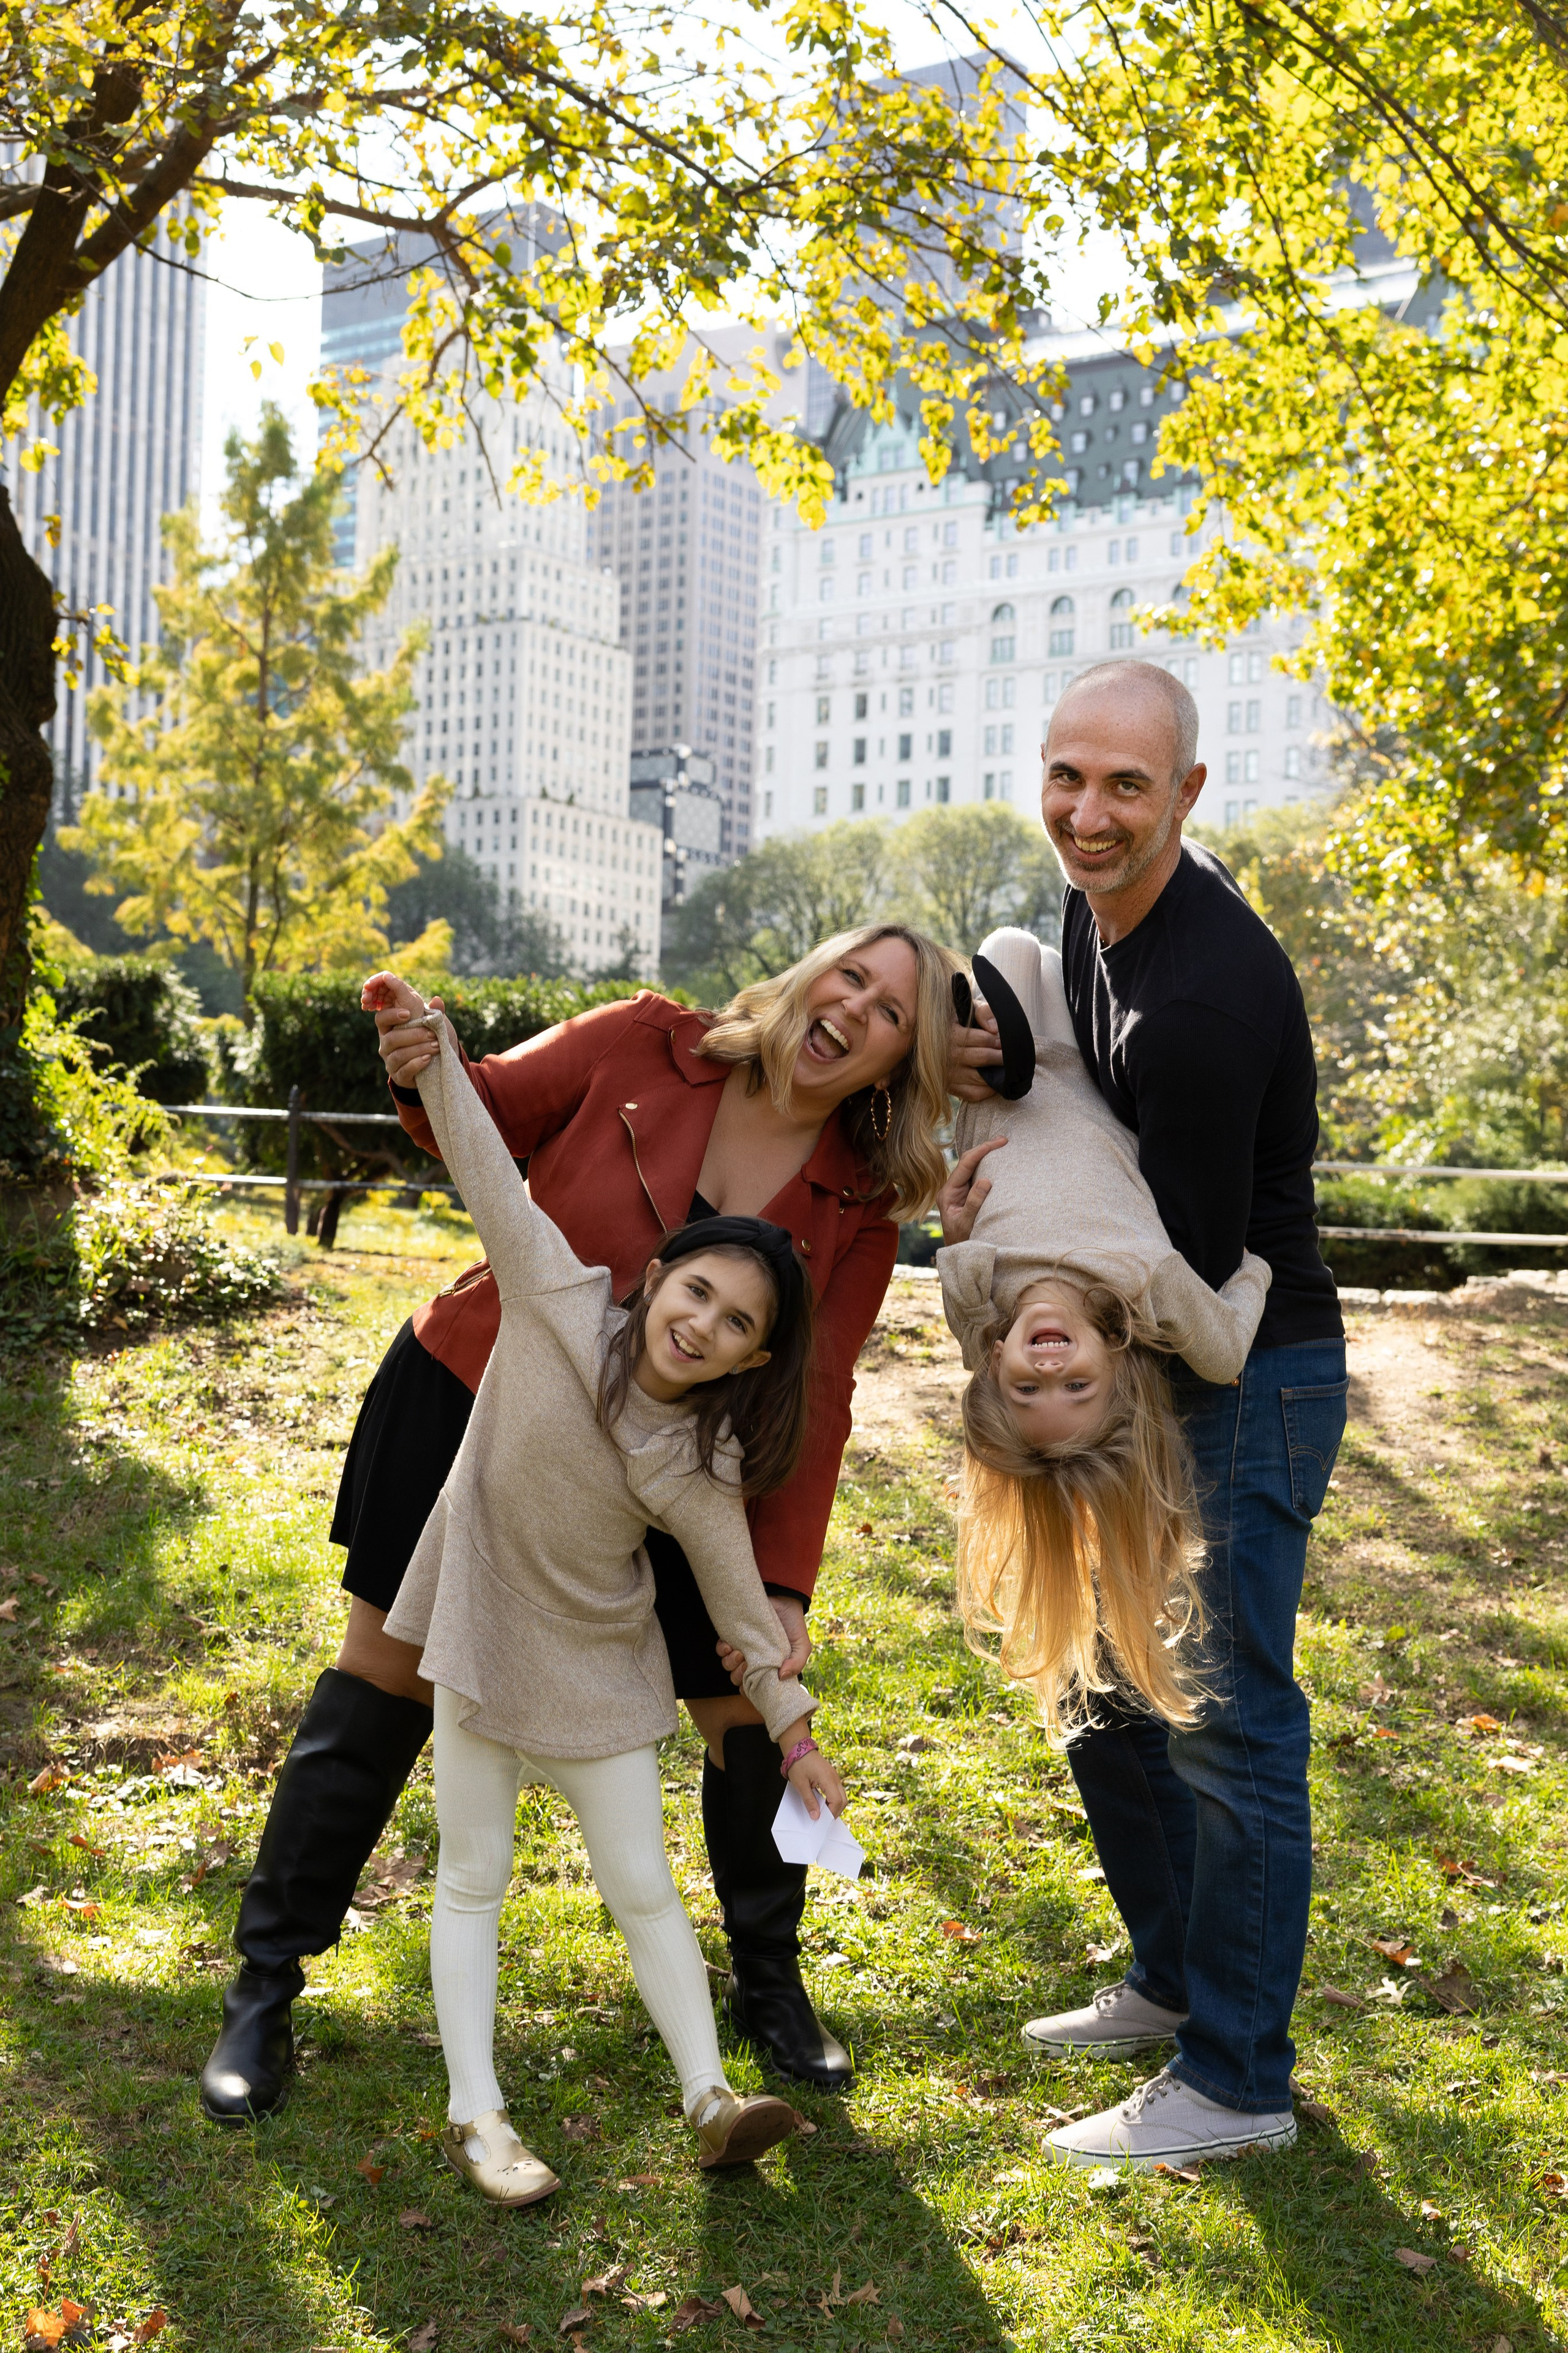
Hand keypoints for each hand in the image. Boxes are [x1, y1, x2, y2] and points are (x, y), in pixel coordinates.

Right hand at [363, 970, 444, 1087]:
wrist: (441, 1063)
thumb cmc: (434, 1039)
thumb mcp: (436, 1024)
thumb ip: (434, 1012)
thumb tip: (437, 1000)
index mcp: (390, 1028)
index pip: (381, 1019)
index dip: (391, 1015)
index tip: (407, 1014)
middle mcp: (386, 1045)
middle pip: (391, 1038)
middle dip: (414, 1035)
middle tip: (432, 1034)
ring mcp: (391, 1062)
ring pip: (399, 1055)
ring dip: (419, 1049)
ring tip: (437, 1046)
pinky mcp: (399, 1077)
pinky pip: (404, 1071)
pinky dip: (417, 1064)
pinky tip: (428, 1059)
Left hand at [714, 1592, 810, 1687]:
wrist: (783, 1599)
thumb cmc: (793, 1625)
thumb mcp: (802, 1647)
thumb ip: (797, 1664)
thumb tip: (781, 1677)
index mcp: (767, 1667)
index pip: (753, 1686)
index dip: (749, 1689)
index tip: (751, 1686)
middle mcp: (752, 1660)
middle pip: (737, 1678)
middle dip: (739, 1676)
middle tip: (747, 1665)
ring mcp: (742, 1648)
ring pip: (728, 1665)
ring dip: (731, 1663)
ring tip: (740, 1654)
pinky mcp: (733, 1635)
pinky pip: (721, 1649)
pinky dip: (723, 1650)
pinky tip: (729, 1646)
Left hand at [787, 1745, 844, 1821]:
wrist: (798, 1747)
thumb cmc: (798, 1763)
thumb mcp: (800, 1785)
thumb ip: (809, 1801)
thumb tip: (816, 1816)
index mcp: (827, 1779)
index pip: (836, 1801)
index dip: (831, 1813)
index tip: (822, 1820)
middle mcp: (834, 1777)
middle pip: (843, 1800)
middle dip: (835, 1811)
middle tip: (824, 1818)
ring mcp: (834, 1776)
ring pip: (842, 1796)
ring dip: (835, 1805)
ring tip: (822, 1811)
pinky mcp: (832, 1776)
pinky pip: (837, 1790)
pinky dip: (833, 1799)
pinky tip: (823, 1802)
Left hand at [937, 1137, 1005, 1244]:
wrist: (960, 1256)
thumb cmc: (962, 1242)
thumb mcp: (967, 1224)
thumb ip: (974, 1203)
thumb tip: (985, 1180)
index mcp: (947, 1193)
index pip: (964, 1165)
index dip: (981, 1151)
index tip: (997, 1143)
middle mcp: (951, 1189)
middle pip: (967, 1162)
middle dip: (984, 1149)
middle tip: (1004, 1140)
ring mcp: (959, 1192)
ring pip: (973, 1168)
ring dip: (987, 1157)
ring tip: (1002, 1146)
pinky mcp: (967, 1196)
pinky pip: (977, 1177)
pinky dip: (988, 1168)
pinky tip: (998, 1162)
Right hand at [948, 998, 1001, 1105]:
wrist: (933, 1038)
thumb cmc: (958, 1021)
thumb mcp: (968, 1009)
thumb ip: (983, 1012)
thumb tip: (994, 1029)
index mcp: (950, 1033)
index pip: (983, 1039)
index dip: (998, 1040)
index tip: (1005, 1041)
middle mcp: (947, 1055)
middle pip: (983, 1058)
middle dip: (1001, 1057)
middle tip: (1011, 1056)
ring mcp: (947, 1074)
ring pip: (979, 1078)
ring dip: (997, 1074)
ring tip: (1005, 1068)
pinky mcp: (950, 1088)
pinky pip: (973, 1094)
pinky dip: (987, 1091)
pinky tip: (993, 1083)